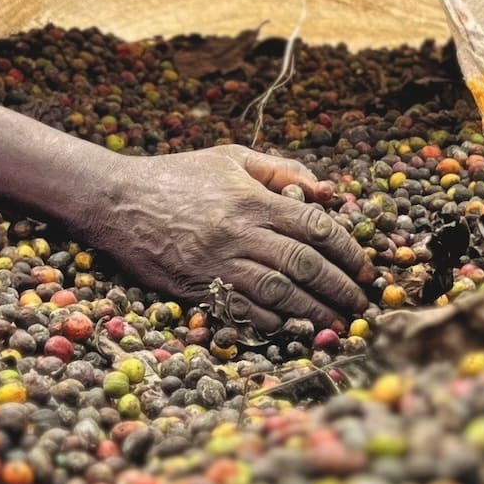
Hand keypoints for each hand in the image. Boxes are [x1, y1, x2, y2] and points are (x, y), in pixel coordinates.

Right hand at [83, 145, 368, 333]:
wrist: (118, 201)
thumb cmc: (178, 175)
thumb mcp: (229, 157)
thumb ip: (279, 169)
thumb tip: (324, 189)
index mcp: (251, 198)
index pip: (315, 226)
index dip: (348, 249)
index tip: (365, 266)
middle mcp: (239, 232)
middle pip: (304, 265)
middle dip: (340, 287)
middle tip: (362, 303)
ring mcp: (218, 263)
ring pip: (280, 293)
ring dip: (316, 312)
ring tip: (339, 323)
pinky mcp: (198, 287)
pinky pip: (245, 310)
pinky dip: (275, 321)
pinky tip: (295, 326)